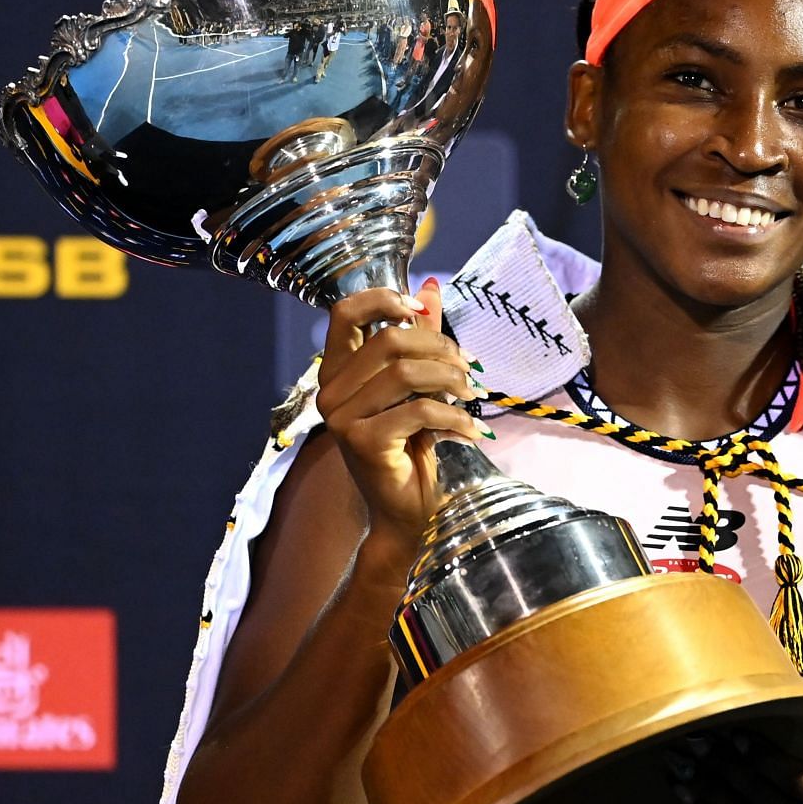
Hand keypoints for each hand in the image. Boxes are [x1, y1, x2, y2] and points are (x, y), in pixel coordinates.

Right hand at [315, 278, 486, 544]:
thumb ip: (419, 338)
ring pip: (406, 373)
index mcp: (336, 371)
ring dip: (451, 380)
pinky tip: (473, 431)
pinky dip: (456, 417)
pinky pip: (419, 411)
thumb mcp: (417, 386)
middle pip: (388, 341)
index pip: (345, 312)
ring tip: (473, 396)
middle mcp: (329, 392)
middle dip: (439, 347)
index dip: (384, 299)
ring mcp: (342, 419)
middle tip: (470, 368)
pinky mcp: (363, 443)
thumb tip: (431, 289)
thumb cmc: (411, 448)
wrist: (407, 513)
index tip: (422, 310)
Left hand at [671, 731, 802, 803]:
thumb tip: (756, 702)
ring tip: (681, 764)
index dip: (763, 757)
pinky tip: (685, 794)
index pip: (798, 780)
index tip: (733, 734)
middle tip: (695, 742)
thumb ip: (802, 745)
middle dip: (725, 767)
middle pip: (764, 799)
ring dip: (707, 789)